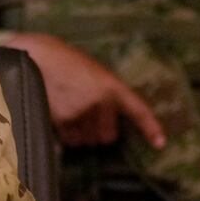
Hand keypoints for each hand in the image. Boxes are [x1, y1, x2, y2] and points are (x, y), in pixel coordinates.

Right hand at [7, 33, 164, 148]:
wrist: (38, 56)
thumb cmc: (69, 64)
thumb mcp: (96, 74)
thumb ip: (107, 95)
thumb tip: (108, 126)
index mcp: (114, 86)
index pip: (138, 110)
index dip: (151, 128)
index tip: (160, 143)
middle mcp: (101, 102)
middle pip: (108, 137)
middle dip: (99, 133)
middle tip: (88, 119)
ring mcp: (81, 112)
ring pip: (87, 141)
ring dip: (82, 135)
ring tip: (71, 114)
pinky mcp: (61, 120)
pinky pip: (70, 141)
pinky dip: (67, 136)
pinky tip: (60, 118)